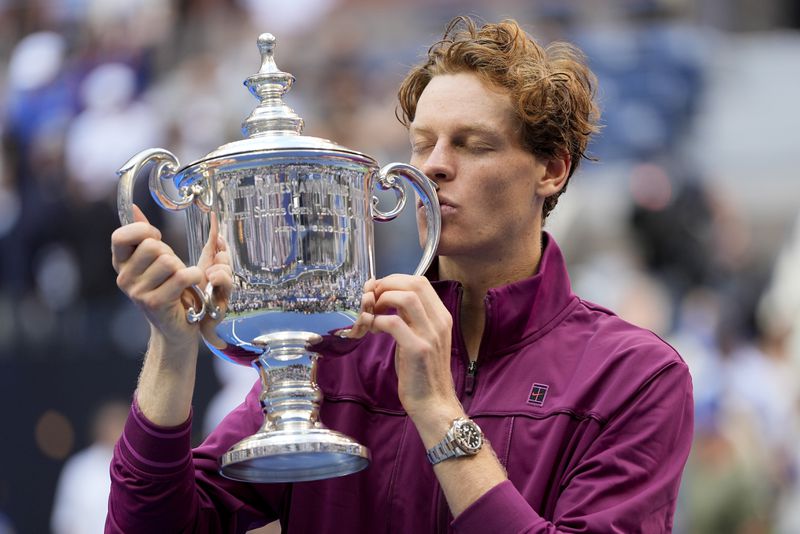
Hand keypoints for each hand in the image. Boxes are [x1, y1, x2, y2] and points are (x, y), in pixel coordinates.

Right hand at [111, 205, 228, 349]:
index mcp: (120, 263)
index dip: (143, 231)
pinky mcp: (155, 303)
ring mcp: (137, 292)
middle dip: (170, 252)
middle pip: (152, 246)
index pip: (120, 236)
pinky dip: (195, 277)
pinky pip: (182, 276)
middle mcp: (124, 278)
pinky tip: (191, 285)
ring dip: (182, 267)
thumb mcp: (153, 259)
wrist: (175, 327)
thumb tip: (134, 208)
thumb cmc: (168, 288)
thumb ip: (143, 235)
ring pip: (168, 261)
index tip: (156, 238)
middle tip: (172, 268)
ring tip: (179, 280)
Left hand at [349, 275, 460, 420]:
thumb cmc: (423, 373)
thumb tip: (388, 301)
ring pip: (406, 298)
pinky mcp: (418, 349)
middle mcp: (439, 322)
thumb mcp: (421, 338)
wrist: (434, 403)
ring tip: (371, 311)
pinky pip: (393, 323)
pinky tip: (370, 329)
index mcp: (442, 317)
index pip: (420, 282)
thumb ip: (411, 319)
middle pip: (414, 284)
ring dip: (383, 299)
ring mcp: (430, 335)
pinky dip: (377, 321)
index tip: (378, 290)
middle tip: (371, 298)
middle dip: (387, 284)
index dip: (395, 280)